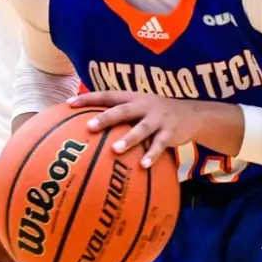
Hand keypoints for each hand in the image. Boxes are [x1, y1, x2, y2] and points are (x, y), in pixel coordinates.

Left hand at [68, 90, 235, 168]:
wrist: (192, 114)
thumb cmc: (156, 114)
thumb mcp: (139, 109)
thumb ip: (119, 115)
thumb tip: (88, 126)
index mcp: (132, 98)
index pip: (107, 95)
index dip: (89, 98)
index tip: (69, 103)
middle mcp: (144, 105)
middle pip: (122, 110)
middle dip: (105, 118)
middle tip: (89, 127)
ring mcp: (158, 119)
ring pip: (141, 129)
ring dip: (128, 139)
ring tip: (115, 150)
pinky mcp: (170, 132)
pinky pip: (159, 145)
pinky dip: (151, 155)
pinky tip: (142, 166)